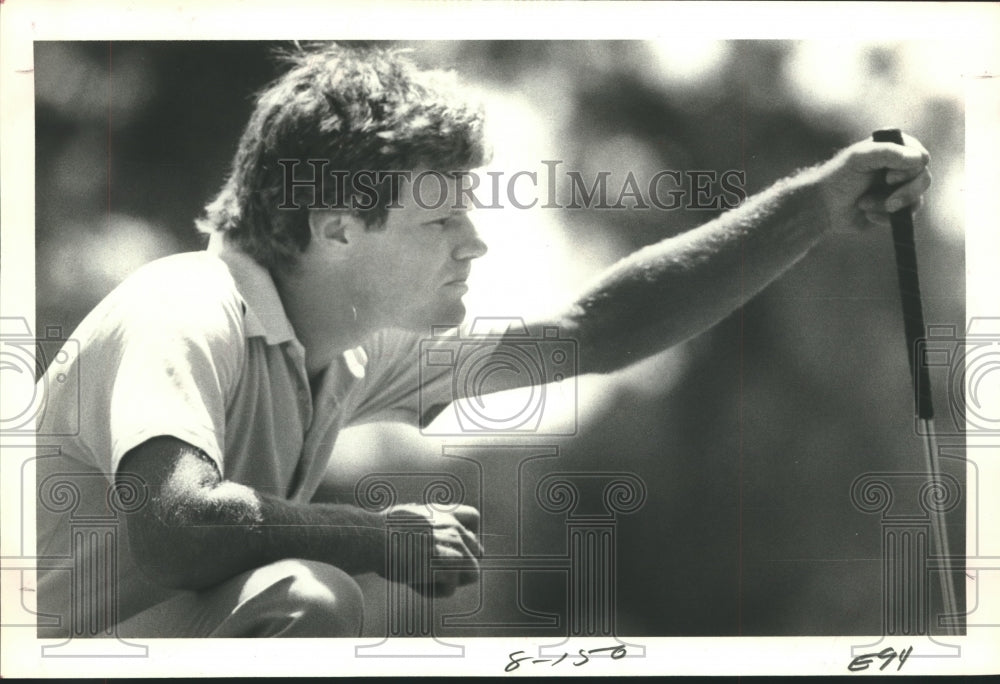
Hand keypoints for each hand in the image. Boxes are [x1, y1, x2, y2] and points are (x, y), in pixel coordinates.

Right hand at [384, 503, 482, 596]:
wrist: (372, 537)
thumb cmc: (380, 530)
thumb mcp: (408, 518)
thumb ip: (426, 525)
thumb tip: (427, 539)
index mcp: (443, 513)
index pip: (473, 518)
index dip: (469, 536)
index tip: (452, 548)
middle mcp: (453, 527)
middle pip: (478, 553)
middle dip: (459, 565)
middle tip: (433, 570)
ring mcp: (453, 546)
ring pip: (473, 573)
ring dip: (451, 581)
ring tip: (427, 579)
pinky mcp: (446, 565)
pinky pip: (451, 589)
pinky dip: (433, 592)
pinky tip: (414, 584)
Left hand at [815, 132, 931, 232]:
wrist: (823, 207)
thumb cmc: (838, 178)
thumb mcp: (859, 158)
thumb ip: (887, 153)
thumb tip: (920, 159)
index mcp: (894, 148)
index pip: (920, 157)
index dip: (910, 170)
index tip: (889, 178)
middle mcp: (900, 167)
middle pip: (924, 179)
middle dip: (905, 193)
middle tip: (889, 203)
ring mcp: (899, 188)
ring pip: (916, 199)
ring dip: (888, 205)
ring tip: (864, 204)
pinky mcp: (895, 208)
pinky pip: (905, 216)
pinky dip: (884, 217)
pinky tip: (866, 213)